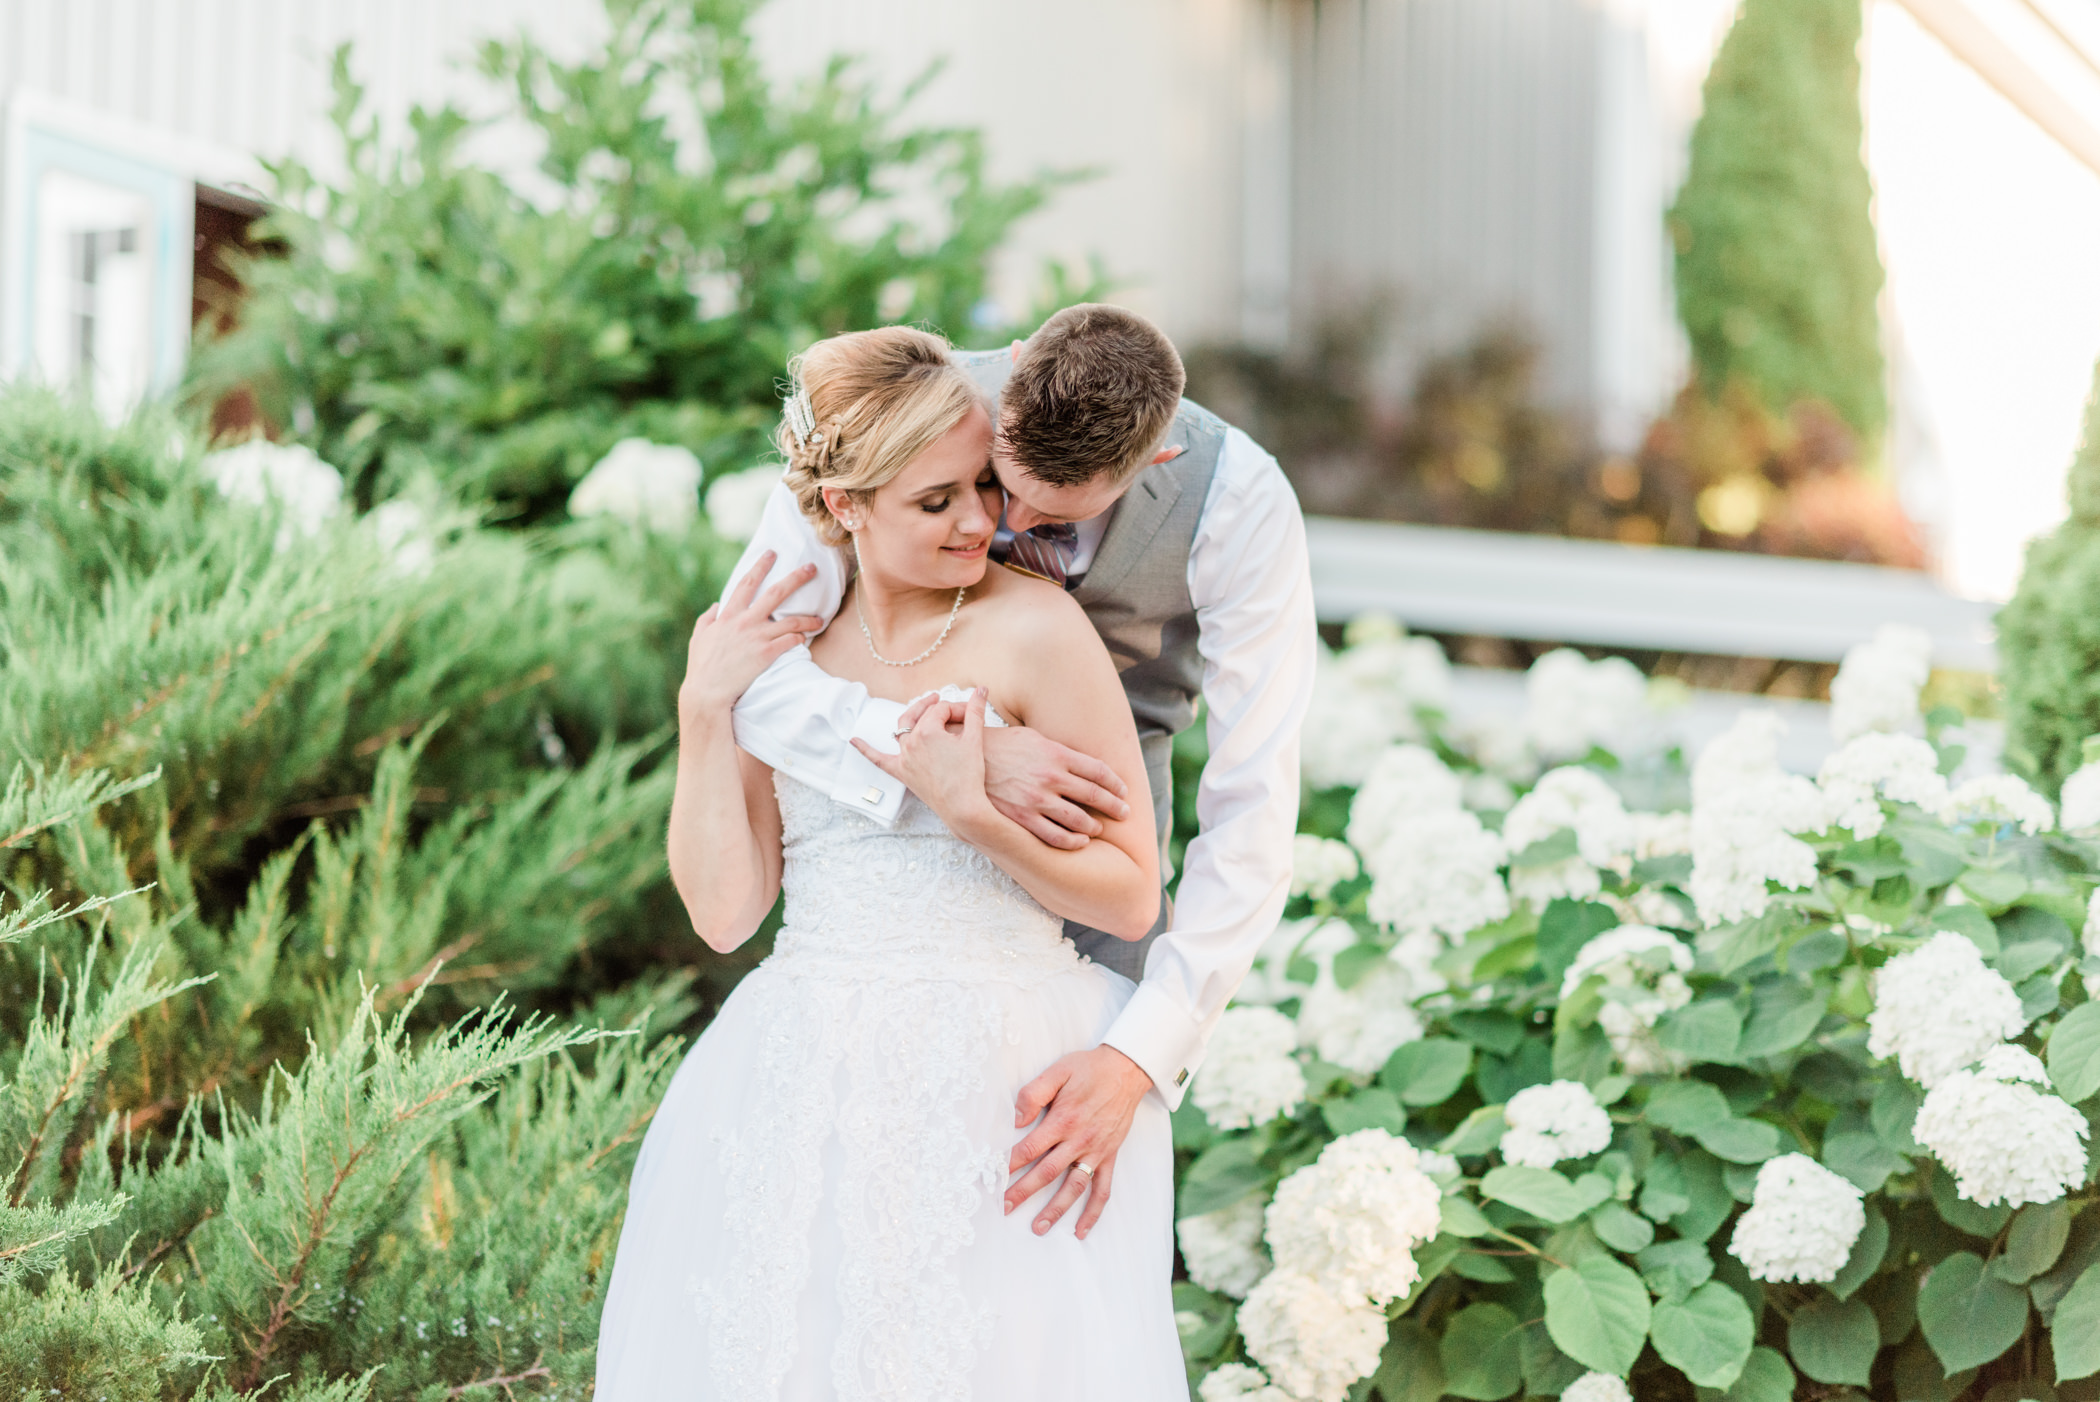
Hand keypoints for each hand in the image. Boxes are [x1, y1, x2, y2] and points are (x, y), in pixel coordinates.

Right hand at [677, 551, 821, 720]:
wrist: (707, 691)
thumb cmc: (701, 666)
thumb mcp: (699, 638)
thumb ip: (707, 619)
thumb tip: (716, 605)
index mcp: (729, 615)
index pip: (747, 582)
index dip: (761, 566)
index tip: (772, 553)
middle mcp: (745, 621)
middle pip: (776, 593)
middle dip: (796, 578)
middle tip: (812, 568)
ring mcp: (757, 637)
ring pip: (791, 621)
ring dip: (809, 618)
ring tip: (820, 618)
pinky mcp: (767, 654)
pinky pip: (791, 642)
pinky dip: (800, 638)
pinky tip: (806, 639)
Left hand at [852, 688, 994, 830]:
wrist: (963, 807)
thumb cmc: (970, 775)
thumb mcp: (975, 739)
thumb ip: (975, 710)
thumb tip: (982, 689)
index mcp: (927, 731)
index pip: (941, 709)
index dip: (958, 709)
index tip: (971, 715)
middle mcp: (911, 742)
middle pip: (921, 715)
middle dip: (935, 707)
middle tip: (948, 706)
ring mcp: (904, 758)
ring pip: (902, 730)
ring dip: (911, 718)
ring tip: (921, 711)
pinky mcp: (901, 774)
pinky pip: (879, 760)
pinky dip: (865, 750)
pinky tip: (854, 740)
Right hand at [981, 725, 1131, 851]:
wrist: (965, 759)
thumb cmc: (1001, 745)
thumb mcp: (1033, 738)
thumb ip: (1060, 751)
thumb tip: (1083, 763)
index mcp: (1056, 754)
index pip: (1099, 771)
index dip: (1116, 784)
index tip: (1123, 791)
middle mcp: (1051, 777)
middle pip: (1095, 795)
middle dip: (1115, 807)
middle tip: (1124, 813)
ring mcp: (1036, 800)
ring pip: (1078, 820)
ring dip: (1095, 827)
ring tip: (1100, 829)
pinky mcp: (1022, 819)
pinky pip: (1055, 837)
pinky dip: (1073, 842)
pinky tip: (1080, 841)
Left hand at [1005, 1044, 1153, 1239]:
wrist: (1126, 1070)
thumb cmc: (1088, 1069)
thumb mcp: (1058, 1071)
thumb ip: (1034, 1093)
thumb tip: (1016, 1119)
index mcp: (1063, 1120)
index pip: (1030, 1148)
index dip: (1010, 1164)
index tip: (993, 1177)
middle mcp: (1079, 1141)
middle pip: (1047, 1173)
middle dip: (1023, 1192)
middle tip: (1004, 1208)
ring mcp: (1096, 1152)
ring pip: (1073, 1187)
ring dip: (1056, 1209)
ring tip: (1038, 1228)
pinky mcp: (1109, 1156)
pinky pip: (1103, 1189)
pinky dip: (1093, 1212)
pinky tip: (1081, 1230)